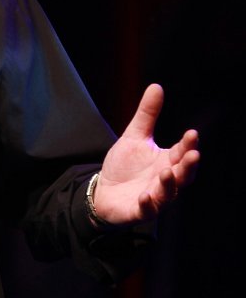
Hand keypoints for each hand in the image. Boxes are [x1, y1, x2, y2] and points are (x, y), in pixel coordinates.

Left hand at [94, 83, 199, 224]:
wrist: (104, 191)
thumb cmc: (124, 166)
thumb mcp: (134, 136)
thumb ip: (147, 115)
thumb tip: (156, 86)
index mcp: (166, 162)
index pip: (181, 153)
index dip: (188, 145)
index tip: (192, 133)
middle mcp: (164, 180)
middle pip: (182, 175)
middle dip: (188, 166)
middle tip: (193, 154)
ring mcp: (153, 197)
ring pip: (167, 194)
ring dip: (168, 184)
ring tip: (166, 172)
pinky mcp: (139, 211)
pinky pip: (147, 210)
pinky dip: (148, 204)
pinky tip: (145, 196)